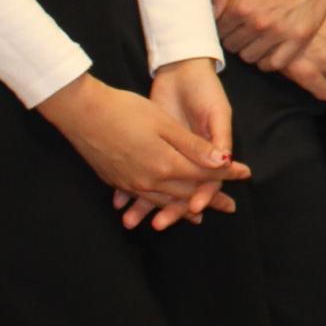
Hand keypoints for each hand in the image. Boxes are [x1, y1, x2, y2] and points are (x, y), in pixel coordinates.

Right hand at [39, 69, 247, 232]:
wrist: (81, 112)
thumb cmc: (125, 110)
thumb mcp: (164, 124)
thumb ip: (193, 146)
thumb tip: (223, 161)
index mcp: (166, 165)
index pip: (204, 173)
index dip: (226, 173)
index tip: (245, 173)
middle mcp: (150, 181)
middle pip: (188, 193)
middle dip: (211, 198)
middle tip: (230, 206)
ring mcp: (132, 184)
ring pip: (165, 201)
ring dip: (184, 208)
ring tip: (199, 215)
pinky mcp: (117, 181)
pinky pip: (144, 199)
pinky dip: (159, 205)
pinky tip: (162, 208)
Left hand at [211, 0, 325, 64]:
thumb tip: (210, 14)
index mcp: (242, 5)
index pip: (218, 30)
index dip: (222, 24)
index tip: (229, 18)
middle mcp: (259, 23)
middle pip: (232, 45)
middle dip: (233, 36)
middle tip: (242, 25)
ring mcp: (280, 33)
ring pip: (250, 57)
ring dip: (248, 48)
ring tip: (254, 35)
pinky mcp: (299, 38)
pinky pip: (275, 64)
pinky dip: (267, 60)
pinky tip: (267, 47)